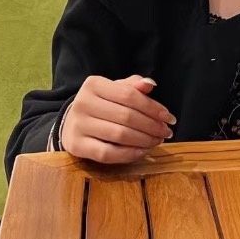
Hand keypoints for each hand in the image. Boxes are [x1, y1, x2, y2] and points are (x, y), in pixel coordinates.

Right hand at [60, 75, 175, 163]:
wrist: (70, 122)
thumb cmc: (100, 104)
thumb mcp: (114, 89)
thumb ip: (132, 86)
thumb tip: (150, 84)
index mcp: (94, 84)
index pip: (129, 95)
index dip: (152, 107)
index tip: (169, 117)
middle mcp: (83, 103)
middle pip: (126, 116)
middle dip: (151, 125)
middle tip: (166, 132)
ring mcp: (78, 125)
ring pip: (119, 135)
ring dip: (144, 140)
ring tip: (157, 141)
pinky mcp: (76, 146)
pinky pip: (107, 153)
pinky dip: (128, 154)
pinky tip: (142, 151)